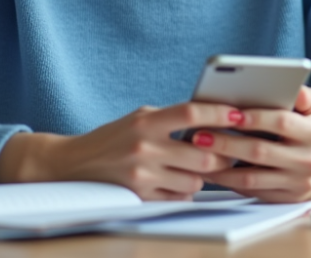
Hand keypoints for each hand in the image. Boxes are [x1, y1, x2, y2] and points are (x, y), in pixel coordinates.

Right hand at [0, 102, 244, 199]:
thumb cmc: (111, 138)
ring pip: (195, 181)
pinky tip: (175, 182)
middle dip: (220, 156)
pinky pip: (179, 198)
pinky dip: (184, 191)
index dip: (219, 113)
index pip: (192, 113)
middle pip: (203, 155)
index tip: (239, 113)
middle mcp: (145, 148)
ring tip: (194, 168)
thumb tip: (211, 117)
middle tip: (228, 152)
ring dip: (201, 177)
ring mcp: (143, 176)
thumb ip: (170, 119)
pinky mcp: (141, 197)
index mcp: (146, 122)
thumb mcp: (139, 119)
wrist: (71, 165)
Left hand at [198, 86, 310, 202]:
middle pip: (260, 152)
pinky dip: (230, 183)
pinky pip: (253, 192)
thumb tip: (291, 85)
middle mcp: (307, 161)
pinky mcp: (286, 200)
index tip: (229, 113)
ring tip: (199, 155)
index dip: (255, 118)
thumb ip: (305, 95)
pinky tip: (212, 172)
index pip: (282, 123)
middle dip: (227, 143)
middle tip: (200, 135)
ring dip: (222, 167)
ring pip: (253, 178)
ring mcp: (296, 184)